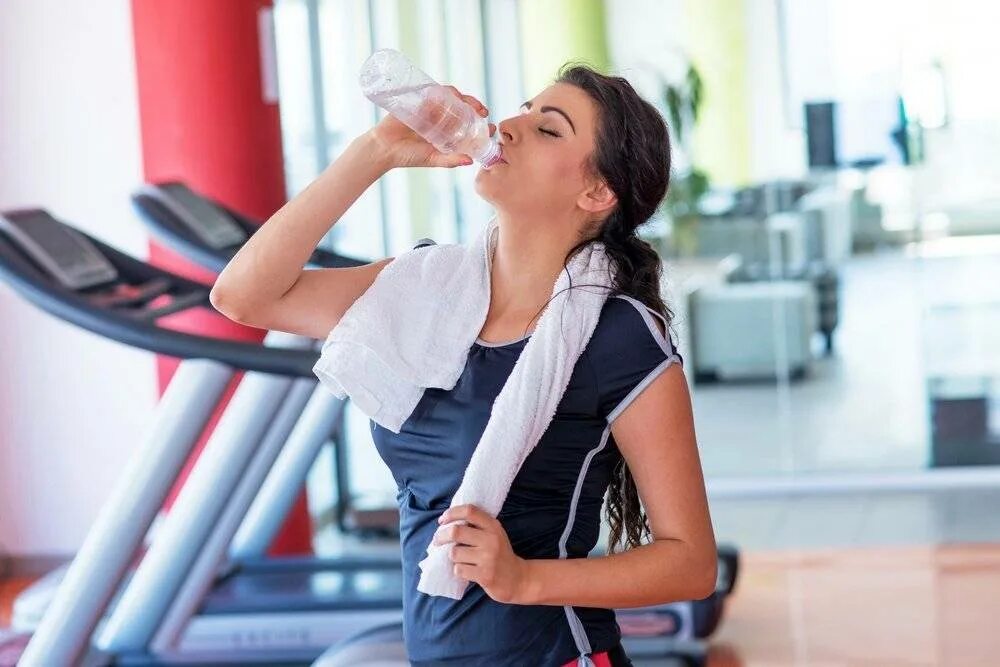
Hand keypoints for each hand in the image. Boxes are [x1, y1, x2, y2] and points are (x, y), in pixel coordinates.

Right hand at [364, 85, 495, 169]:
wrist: (383, 149)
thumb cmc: (408, 157)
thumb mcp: (432, 159)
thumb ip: (450, 160)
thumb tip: (471, 161)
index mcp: (446, 130)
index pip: (468, 122)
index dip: (481, 122)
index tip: (491, 126)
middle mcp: (440, 116)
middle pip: (461, 105)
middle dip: (474, 105)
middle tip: (482, 112)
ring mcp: (429, 107)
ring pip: (449, 96)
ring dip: (461, 97)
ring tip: (467, 103)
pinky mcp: (416, 100)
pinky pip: (432, 91)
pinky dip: (441, 91)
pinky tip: (448, 95)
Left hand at [433, 504, 533, 603]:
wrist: (517, 579)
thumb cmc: (500, 555)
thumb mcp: (494, 535)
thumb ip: (477, 526)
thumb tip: (447, 522)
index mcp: (493, 526)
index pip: (469, 511)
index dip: (452, 513)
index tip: (442, 520)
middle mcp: (491, 540)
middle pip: (456, 532)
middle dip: (441, 536)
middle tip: (437, 541)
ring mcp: (488, 558)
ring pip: (454, 553)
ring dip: (453, 557)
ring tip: (462, 560)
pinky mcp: (484, 575)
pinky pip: (459, 569)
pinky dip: (459, 570)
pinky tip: (468, 571)